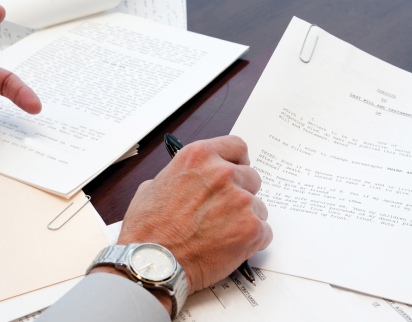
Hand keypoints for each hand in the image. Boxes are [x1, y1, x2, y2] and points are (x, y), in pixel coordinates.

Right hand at [107, 136, 271, 295]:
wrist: (152, 264)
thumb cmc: (147, 232)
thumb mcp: (152, 187)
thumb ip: (180, 177)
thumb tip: (187, 181)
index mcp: (199, 157)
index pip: (236, 147)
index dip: (237, 162)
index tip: (235, 172)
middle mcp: (222, 174)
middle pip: (251, 177)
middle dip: (241, 193)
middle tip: (224, 212)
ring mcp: (240, 200)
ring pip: (259, 207)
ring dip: (246, 219)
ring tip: (221, 235)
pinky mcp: (251, 228)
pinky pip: (264, 232)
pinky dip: (252, 241)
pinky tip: (230, 248)